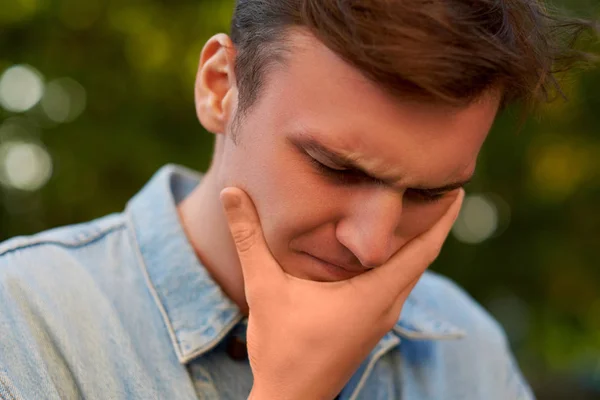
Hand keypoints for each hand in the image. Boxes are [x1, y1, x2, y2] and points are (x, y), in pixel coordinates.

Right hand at [220, 188, 463, 399]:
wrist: (289, 399)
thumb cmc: (281, 349)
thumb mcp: (263, 288)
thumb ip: (249, 239)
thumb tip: (230, 193)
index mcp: (373, 295)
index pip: (423, 250)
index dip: (443, 218)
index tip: (457, 188)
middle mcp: (387, 306)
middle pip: (424, 258)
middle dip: (435, 222)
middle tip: (439, 185)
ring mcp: (382, 318)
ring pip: (411, 272)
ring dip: (419, 242)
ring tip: (420, 210)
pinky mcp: (372, 324)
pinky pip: (398, 284)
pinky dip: (402, 260)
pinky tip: (387, 249)